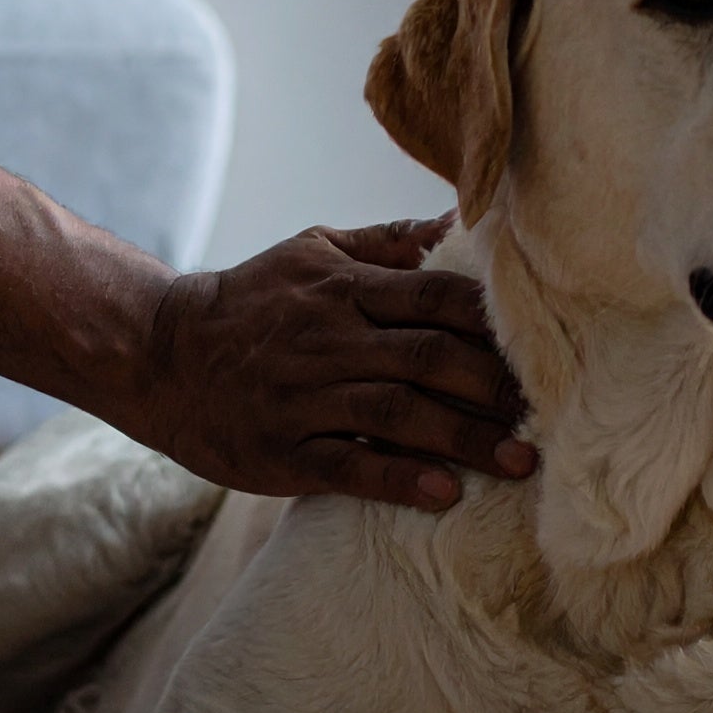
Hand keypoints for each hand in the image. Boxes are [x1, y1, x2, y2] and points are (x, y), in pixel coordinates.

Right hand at [133, 216, 533, 509]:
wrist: (160, 355)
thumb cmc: (253, 302)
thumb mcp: (313, 253)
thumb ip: (389, 242)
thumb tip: (464, 218)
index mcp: (341, 287)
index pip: (433, 297)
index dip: (492, 323)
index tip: (546, 345)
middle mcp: (326, 339)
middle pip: (426, 357)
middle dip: (493, 387)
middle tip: (551, 414)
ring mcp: (302, 397)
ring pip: (396, 415)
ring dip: (463, 439)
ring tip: (521, 463)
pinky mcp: (281, 451)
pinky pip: (346, 466)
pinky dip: (397, 479)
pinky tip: (443, 493)